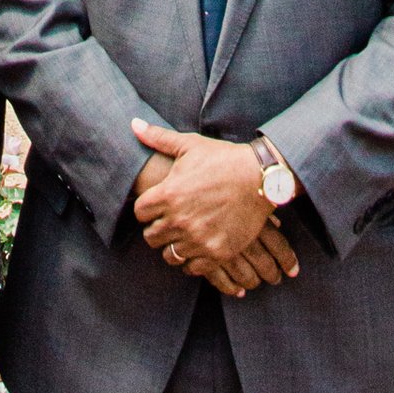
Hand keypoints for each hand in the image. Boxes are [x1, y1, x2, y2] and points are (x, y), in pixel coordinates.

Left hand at [131, 121, 300, 295]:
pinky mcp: (216, 253)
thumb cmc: (223, 158)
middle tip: (168, 222)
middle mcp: (179, 220)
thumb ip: (158, 138)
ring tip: (182, 236)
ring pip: (169, 255)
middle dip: (156, 229)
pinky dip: (191, 261)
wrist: (260, 178)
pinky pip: (192, 268)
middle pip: (151, 237)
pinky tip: (197, 247)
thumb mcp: (189, 145)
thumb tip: (133, 124)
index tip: (155, 206)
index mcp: (169, 194)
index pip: (139, 213)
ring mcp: (198, 239)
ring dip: (173, 246)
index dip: (146, 209)